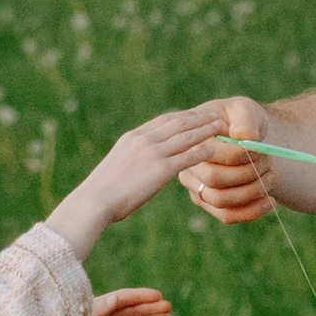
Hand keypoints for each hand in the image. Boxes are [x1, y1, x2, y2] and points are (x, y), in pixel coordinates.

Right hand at [45, 105, 231, 258]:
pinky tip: (214, 151)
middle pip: (178, 123)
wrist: (95, 201)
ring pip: (186, 136)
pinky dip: (202, 151)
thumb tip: (139, 167)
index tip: (196, 114)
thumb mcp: (117, 167)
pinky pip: (187, 157)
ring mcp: (152, 153)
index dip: (183, 116)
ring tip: (220, 127)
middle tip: (215, 115)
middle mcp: (144, 140)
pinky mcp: (160, 170)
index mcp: (132, 137)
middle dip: (198, 118)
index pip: (164, 120)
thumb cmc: (102, 191)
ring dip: (205, 130)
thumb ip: (132, 161)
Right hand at [181, 95, 282, 225]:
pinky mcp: (209, 203)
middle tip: (269, 163)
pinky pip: (227, 215)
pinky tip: (271, 200)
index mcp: (192, 140)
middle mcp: (189, 166)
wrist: (245, 138)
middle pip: (214, 180)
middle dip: (249, 174)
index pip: (212, 154)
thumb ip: (245, 118)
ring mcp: (197, 187)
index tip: (260, 148)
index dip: (241, 154)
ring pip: (221, 201)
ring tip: (273, 178)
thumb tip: (244, 136)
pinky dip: (252, 211)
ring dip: (253, 192)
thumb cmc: (241, 120)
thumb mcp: (244, 109)